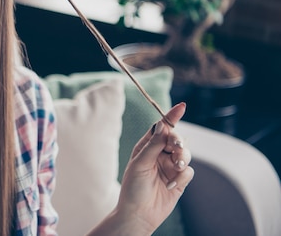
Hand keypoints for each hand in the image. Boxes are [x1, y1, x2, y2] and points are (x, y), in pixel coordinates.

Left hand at [114, 103, 194, 234]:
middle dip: (178, 142)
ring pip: (185, 154)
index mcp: (147, 146)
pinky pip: (188, 171)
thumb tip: (162, 126)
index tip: (182, 106)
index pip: (162, 128)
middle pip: (176, 139)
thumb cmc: (133, 188)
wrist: (139, 214)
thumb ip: (153, 145)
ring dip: (182, 158)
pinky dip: (182, 176)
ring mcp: (170, 166)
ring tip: (175, 167)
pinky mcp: (179, 180)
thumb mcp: (140, 164)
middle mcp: (159, 154)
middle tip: (176, 146)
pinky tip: (171, 185)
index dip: (172, 116)